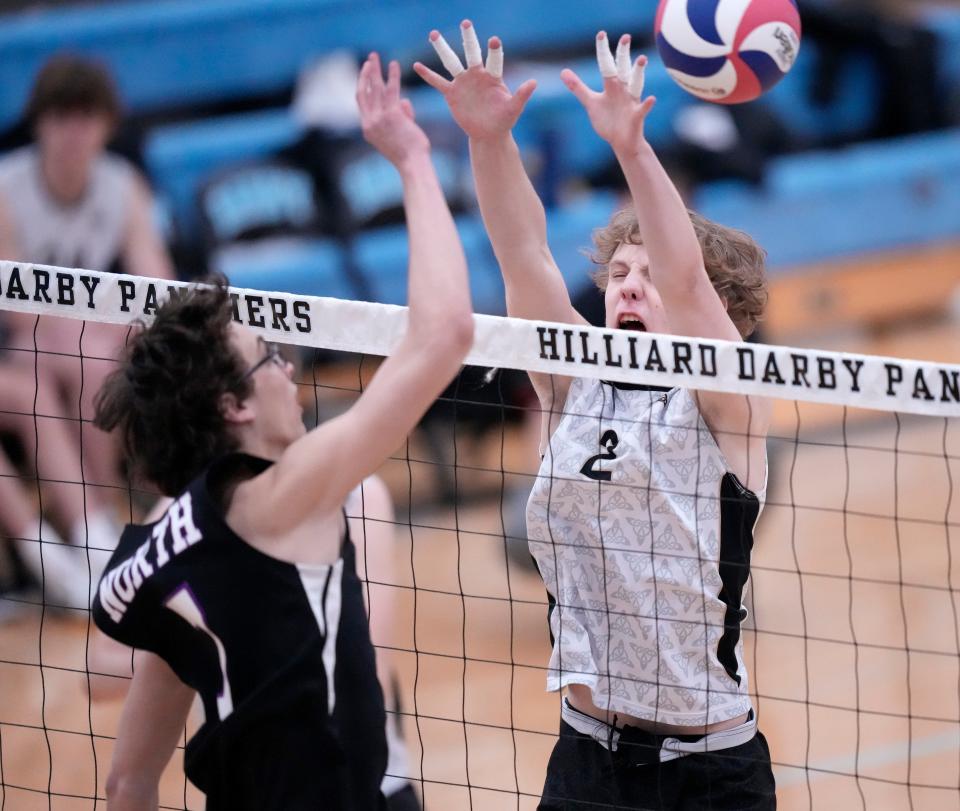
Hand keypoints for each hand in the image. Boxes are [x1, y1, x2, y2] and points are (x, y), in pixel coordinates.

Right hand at [356, 53, 429, 166]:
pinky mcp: (391, 114)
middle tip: (368, 60)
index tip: (366, 75)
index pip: (362, 103)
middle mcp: (369, 122)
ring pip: (374, 88)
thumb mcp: (400, 133)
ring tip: (375, 56)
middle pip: (364, 92)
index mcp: (367, 129)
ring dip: (375, 70)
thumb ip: (401, 115)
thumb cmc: (409, 153)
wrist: (412, 164)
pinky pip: (391, 89)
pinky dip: (393, 75)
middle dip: (365, 74)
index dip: (363, 86)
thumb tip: (404, 100)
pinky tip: (394, 64)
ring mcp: (379, 118)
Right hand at [413, 20, 536, 141]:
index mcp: (493, 76)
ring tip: (433, 34)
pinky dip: (428, 75)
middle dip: (468, 39)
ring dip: (442, 48)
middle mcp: (477, 74)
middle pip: (471, 53)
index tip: (493, 40)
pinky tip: (416, 65)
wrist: (488, 133)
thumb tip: (534, 82)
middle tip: (466, 23)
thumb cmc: (503, 120)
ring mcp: (463, 82)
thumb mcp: (514, 109)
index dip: (493, 50)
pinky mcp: (452, 93)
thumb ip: (522, 95)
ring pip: (451, 62)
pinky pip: (438, 82)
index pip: (494, 60)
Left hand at [561, 32, 655, 155]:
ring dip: (639, 72)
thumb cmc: (608, 121)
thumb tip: (563, 71)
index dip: (603, 51)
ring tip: (641, 59)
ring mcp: (631, 102)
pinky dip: (647, 105)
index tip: (601, 34)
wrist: (622, 142)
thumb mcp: (591, 103)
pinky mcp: (636, 117)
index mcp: (611, 86)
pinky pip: (643, 109)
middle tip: (625, 36)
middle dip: (623, 54)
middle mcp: (623, 90)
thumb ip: (578, 87)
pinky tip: (651, 99)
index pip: (606, 65)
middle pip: (622, 69)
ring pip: (636, 84)